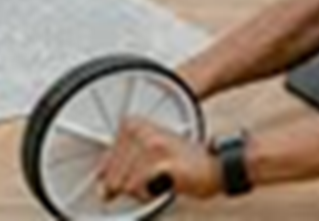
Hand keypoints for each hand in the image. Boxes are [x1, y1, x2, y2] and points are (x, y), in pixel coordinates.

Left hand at [98, 118, 221, 203]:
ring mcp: (151, 146)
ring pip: (124, 186)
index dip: (120, 176)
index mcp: (134, 124)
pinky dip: (152, 193)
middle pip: (112, 177)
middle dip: (131, 184)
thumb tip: (101, 184)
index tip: (139, 173)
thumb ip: (122, 164)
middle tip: (155, 175)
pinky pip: (140, 190)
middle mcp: (141, 131)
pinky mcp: (161, 163)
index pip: (104, 164)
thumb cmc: (186, 160)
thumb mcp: (149, 154)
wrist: (217, 166)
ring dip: (143, 190)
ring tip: (161, 178)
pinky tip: (166, 182)